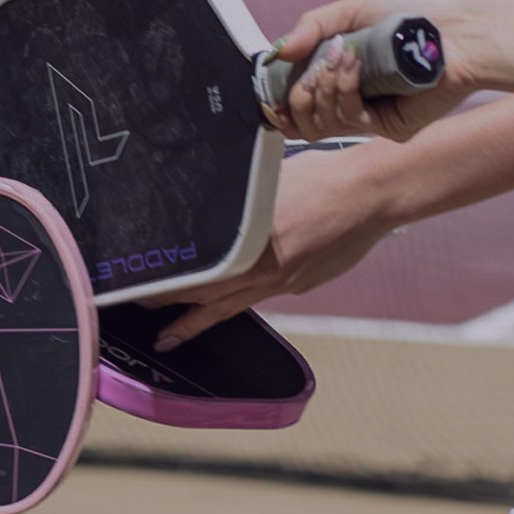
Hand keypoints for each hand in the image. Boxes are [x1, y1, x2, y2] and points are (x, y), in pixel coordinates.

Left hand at [141, 137, 403, 345]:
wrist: (373, 194)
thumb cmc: (324, 177)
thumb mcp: (269, 183)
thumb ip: (239, 206)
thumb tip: (211, 210)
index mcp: (253, 242)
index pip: (198, 272)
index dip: (166, 284)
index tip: (139, 287)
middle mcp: (265, 269)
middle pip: (207, 295)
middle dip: (171, 305)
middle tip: (139, 310)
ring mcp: (284, 281)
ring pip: (230, 306)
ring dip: (197, 322)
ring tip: (170, 336)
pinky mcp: (300, 283)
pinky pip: (260, 296)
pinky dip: (237, 302)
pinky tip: (224, 304)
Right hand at [269, 0, 505, 142]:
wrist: (455, 28)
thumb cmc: (412, 15)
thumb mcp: (353, 10)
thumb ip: (312, 27)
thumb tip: (278, 51)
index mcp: (342, 79)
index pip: (298, 106)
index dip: (278, 105)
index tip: (268, 94)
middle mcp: (355, 102)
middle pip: (303, 121)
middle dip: (299, 92)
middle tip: (318, 62)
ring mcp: (372, 118)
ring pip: (322, 123)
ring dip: (323, 85)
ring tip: (343, 55)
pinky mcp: (392, 128)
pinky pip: (350, 120)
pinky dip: (343, 89)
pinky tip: (355, 66)